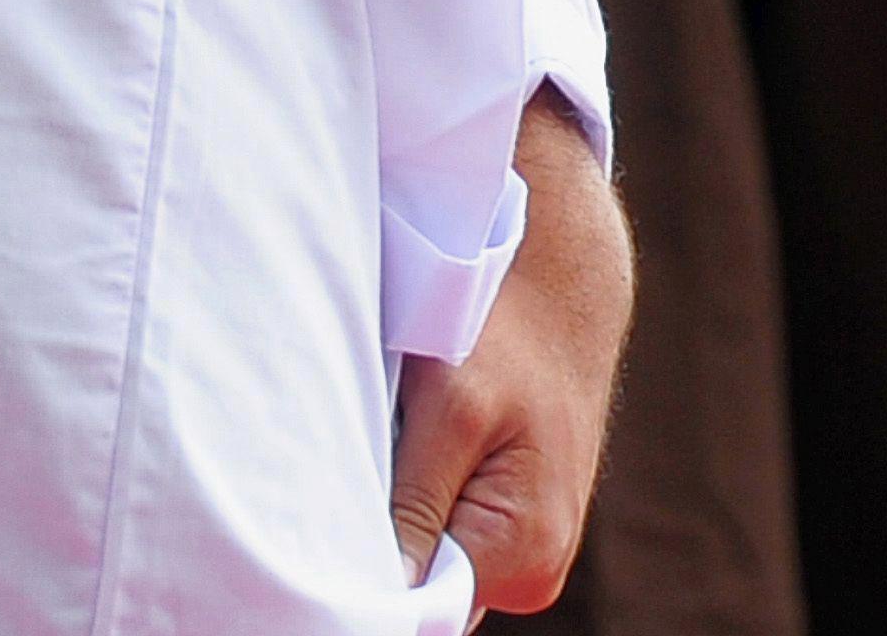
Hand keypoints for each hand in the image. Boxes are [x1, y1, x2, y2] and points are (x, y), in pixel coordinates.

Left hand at [390, 90, 634, 618]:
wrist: (560, 283)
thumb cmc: (505, 332)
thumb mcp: (449, 409)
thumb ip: (415, 507)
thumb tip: (380, 590)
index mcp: (522, 551)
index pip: (419, 606)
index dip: (364, 571)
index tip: (326, 521)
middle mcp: (534, 568)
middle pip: (424, 586)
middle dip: (377, 537)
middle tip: (352, 462)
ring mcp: (527, 548)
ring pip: (431, 557)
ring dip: (395, 512)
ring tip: (388, 438)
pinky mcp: (513, 519)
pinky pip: (447, 530)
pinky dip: (415, 494)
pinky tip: (408, 441)